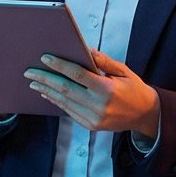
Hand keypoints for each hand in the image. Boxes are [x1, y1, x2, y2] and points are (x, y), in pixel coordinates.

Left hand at [24, 48, 159, 135]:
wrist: (146, 115)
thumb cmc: (134, 89)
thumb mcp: (123, 71)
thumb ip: (104, 61)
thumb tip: (85, 50)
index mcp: (107, 89)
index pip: (77, 75)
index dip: (59, 66)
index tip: (45, 58)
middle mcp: (99, 105)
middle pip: (65, 89)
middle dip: (45, 79)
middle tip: (29, 72)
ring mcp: (94, 118)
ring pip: (64, 102)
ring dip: (47, 92)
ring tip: (33, 83)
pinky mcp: (91, 126)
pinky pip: (69, 112)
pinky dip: (57, 102)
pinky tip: (48, 94)